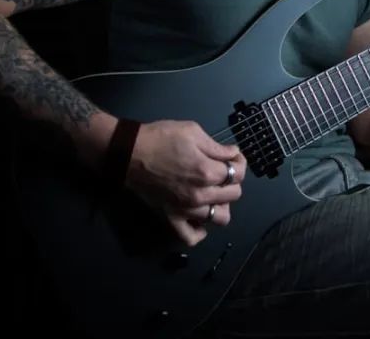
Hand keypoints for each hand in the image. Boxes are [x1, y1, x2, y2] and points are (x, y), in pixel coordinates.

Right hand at [127, 120, 245, 245]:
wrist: (130, 153)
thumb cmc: (161, 138)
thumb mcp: (193, 131)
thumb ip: (217, 147)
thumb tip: (233, 154)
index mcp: (207, 172)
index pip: (239, 173)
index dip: (239, 162)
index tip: (231, 156)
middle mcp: (201, 195)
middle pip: (234, 195)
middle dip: (233, 181)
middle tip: (221, 170)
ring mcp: (187, 210)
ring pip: (221, 218)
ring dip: (221, 205)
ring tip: (212, 193)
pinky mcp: (172, 218)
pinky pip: (191, 237)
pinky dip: (200, 231)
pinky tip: (200, 218)